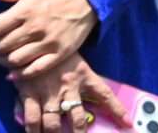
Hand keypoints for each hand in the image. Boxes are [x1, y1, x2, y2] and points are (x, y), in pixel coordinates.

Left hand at [0, 0, 98, 76]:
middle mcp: (34, 29)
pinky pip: (36, 70)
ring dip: (3, 61)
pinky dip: (21, 74)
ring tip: (2, 56)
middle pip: (2, 46)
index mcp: (24, 10)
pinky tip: (13, 72)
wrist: (87, 0)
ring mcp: (47, 44)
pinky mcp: (59, 55)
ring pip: (15, 60)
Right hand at [10, 53, 127, 132]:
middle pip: (77, 119)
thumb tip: (109, 98)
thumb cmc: (56, 50)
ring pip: (52, 123)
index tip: (129, 124)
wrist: (30, 35)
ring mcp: (47, 91)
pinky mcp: (28, 91)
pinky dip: (32, 128)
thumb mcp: (77, 61)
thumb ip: (88, 81)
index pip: (105, 94)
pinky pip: (31, 116)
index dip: (118, 111)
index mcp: (83, 76)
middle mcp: (67, 86)